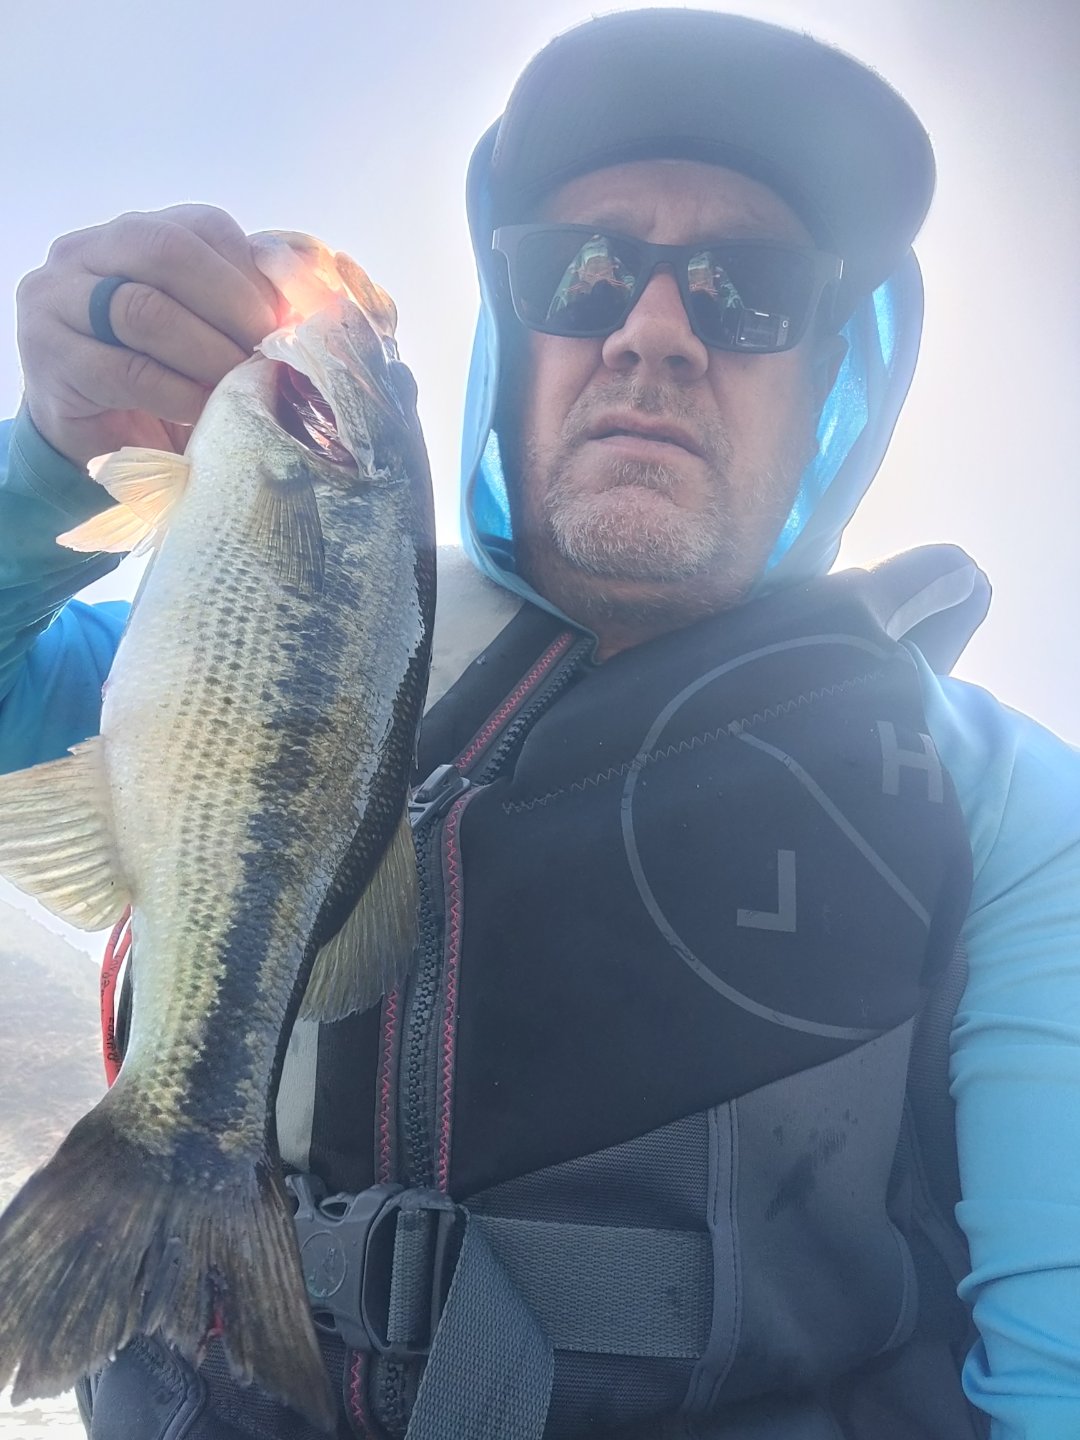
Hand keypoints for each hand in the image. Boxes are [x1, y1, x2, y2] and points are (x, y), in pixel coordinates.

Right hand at [16, 205, 281, 467]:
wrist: (91, 437)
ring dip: (206, 352)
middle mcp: (86, 251)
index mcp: (134, 233)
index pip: (203, 226)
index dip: (252, 273)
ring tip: (241, 386)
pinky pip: (125, 370)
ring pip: (142, 308)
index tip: (284, 321)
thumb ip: (243, 303)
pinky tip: (203, 412)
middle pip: (168, 251)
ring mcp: (56, 300)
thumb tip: (313, 291)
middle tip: (268, 350)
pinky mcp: (51, 358)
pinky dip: (176, 393)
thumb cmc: (161, 380)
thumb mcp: (204, 331)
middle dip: (231, 303)